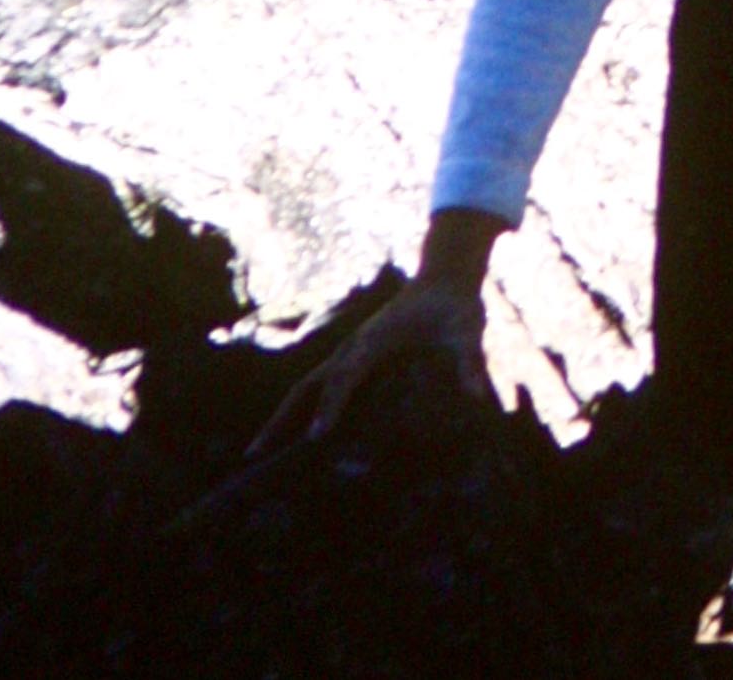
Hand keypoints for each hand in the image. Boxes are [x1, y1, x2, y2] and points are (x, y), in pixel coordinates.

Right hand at [246, 211, 502, 458]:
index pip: (345, 378)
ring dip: (283, 416)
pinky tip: (293, 434)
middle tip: (254, 454)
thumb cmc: (455, 307)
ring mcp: (350, 351)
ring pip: (307, 385)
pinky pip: (321, 385)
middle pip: (307, 385)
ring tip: (258, 451)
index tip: (316, 437)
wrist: (444, 278)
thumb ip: (471, 361)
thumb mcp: (467, 330)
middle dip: (282, 418)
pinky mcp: (355, 357)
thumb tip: (478, 397)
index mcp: (373, 340)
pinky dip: (302, 407)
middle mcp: (353, 346)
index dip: (331, 407)